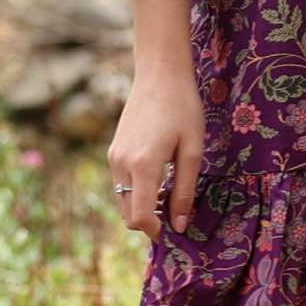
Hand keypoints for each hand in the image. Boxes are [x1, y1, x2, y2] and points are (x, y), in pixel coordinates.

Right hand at [108, 70, 206, 243]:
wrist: (159, 74)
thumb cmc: (183, 108)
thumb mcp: (192, 149)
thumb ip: (185, 190)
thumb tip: (179, 225)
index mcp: (143, 165)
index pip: (140, 217)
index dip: (156, 231)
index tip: (173, 230)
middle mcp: (122, 164)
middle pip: (128, 213)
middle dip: (148, 221)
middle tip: (174, 211)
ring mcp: (114, 157)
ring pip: (122, 200)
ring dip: (141, 206)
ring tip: (169, 191)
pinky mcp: (113, 150)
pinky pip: (121, 183)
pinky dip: (135, 191)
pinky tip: (157, 176)